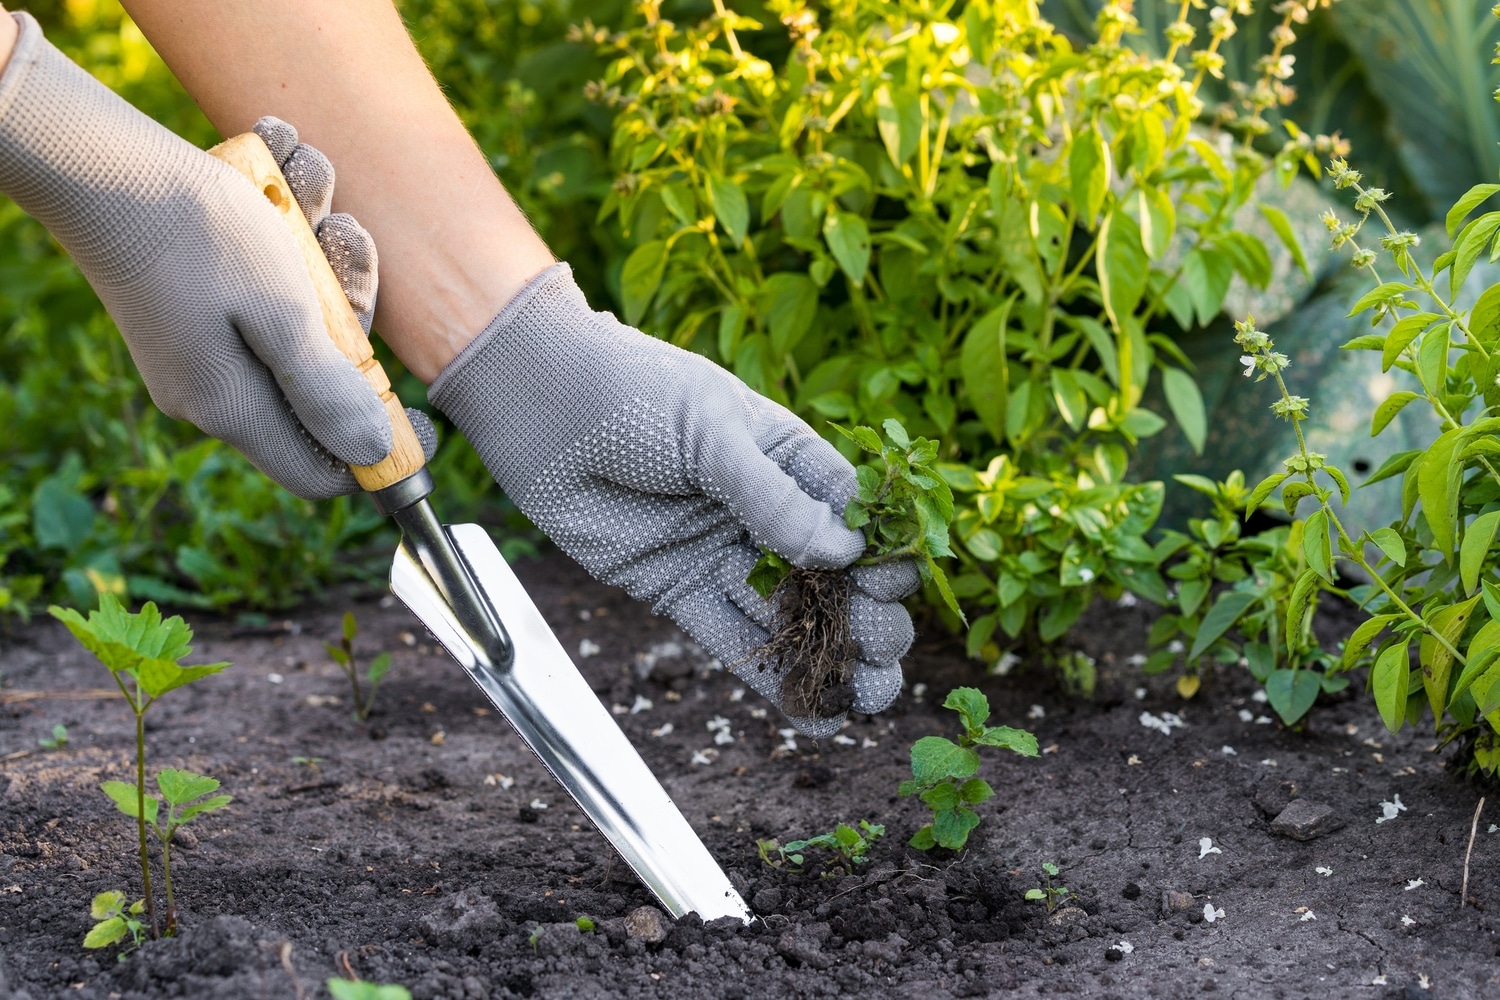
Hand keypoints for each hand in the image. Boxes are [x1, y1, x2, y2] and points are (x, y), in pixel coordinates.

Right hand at [0, 14, 411, 498]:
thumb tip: (372, 454)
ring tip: (305, 173)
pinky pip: (260, 275)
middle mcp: (215, 386)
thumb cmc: (195, 233)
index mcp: (233, 408)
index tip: (426, 415)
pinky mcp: (195, 297)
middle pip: (322, 379)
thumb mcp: (283, 315)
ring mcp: (203, 340)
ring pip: (297, 308)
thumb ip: (330, 389)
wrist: (96, 155)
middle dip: (351, 302)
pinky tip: (278, 160)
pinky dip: (281, 220)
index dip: (378, 450)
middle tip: (347, 233)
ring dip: (319, 240)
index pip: (318, 471)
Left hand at [430, 265, 917, 736]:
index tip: (889, 585)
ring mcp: (721, 553)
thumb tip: (843, 554)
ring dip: (831, 657)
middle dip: (865, 616)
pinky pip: (732, 641)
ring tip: (873, 698)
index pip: (854, 515)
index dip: (878, 554)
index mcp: (788, 459)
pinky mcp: (678, 590)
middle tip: (883, 649)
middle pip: (831, 575)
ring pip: (788, 614)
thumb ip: (772, 497)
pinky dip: (770, 679)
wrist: (538, 403)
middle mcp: (762, 511)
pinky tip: (813, 714)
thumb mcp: (712, 431)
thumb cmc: (633, 391)